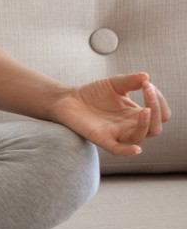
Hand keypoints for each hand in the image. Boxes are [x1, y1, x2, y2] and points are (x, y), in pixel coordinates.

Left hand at [53, 73, 171, 155]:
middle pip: (155, 127)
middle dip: (156, 110)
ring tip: (146, 110)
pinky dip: (127, 151)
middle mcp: (130, 126)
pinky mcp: (101, 138)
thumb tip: (146, 77)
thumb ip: (130, 81)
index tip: (148, 84)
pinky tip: (137, 149)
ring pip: (140, 137)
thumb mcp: (114, 84)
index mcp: (136, 114)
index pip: (160, 114)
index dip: (159, 101)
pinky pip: (117, 150)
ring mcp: (116, 134)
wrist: (68, 99)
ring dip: (146, 124)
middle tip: (148, 90)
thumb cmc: (93, 93)